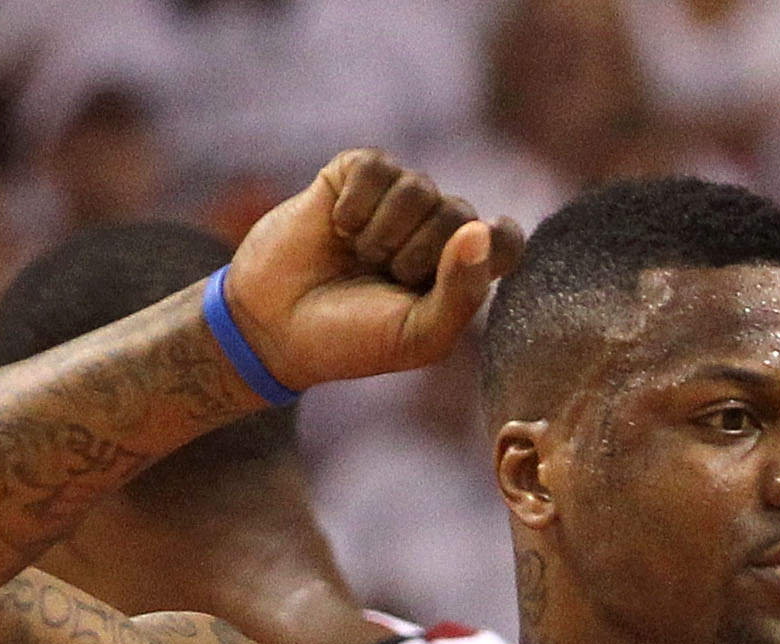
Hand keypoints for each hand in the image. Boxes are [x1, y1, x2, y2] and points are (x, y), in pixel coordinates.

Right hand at [221, 149, 525, 393]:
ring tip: (360, 255)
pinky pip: (377, 168)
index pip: (505, 240)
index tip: (464, 261)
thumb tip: (482, 229)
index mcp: (457, 271)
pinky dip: (357, 204)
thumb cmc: (352, 339)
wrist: (274, 324)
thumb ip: (460, 293)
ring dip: (384, 233)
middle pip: (459, 214)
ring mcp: (394, 200)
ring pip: (419, 188)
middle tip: (384, 278)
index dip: (494, 245)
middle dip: (418, 254)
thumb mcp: (417, 336)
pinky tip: (339, 227)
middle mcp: (432, 229)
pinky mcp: (353, 175)